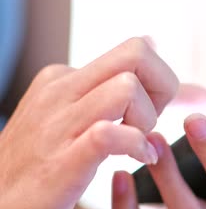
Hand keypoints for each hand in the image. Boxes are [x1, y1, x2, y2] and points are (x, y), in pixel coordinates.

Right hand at [0, 37, 178, 208]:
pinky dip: (138, 146)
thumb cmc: (39, 167)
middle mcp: (61, 91)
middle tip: (151, 121)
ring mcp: (60, 124)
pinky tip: (140, 160)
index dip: (158, 80)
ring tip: (140, 145)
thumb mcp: (71, 115)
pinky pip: (111, 134)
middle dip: (162, 86)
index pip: (134, 50)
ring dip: (147, 120)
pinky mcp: (64, 160)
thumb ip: (108, 85)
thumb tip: (150, 42)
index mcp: (64, 79)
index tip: (150, 112)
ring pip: (127, 89)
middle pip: (135, 53)